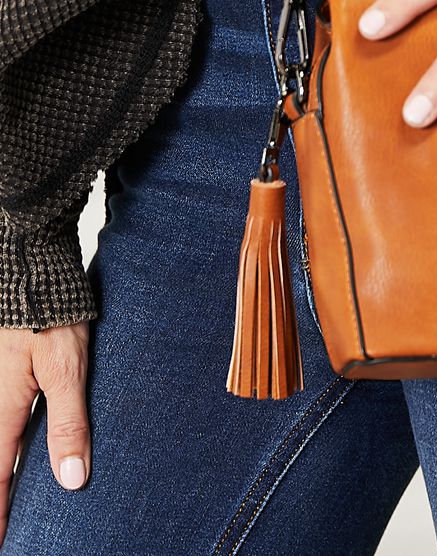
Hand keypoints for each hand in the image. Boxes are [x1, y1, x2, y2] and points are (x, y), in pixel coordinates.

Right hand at [0, 320, 90, 543]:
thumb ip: (68, 424)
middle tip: (11, 524)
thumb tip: (72, 479)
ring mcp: (0, 385)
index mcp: (3, 410)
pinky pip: (8, 416)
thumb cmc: (52, 314)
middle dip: (3, 492)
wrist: (33, 264)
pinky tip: (28, 442)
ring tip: (19, 492)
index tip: (6, 541)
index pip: (0, 476)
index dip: (2, 512)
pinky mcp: (8, 368)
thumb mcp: (67, 371)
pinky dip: (14, 439)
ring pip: (3, 437)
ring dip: (10, 464)